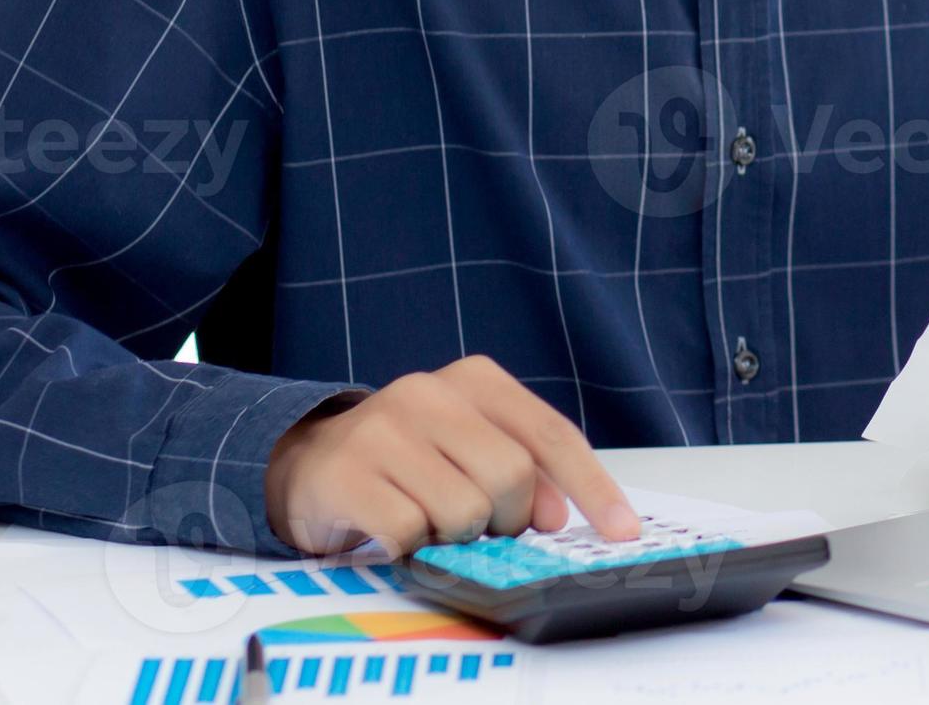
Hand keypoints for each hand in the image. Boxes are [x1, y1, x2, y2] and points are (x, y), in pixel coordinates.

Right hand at [265, 355, 639, 554]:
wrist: (304, 461)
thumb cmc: (405, 462)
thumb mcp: (469, 450)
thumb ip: (524, 474)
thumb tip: (558, 516)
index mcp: (473, 381)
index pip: (550, 435)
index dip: (593, 488)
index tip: (623, 530)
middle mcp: (427, 393)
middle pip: (511, 478)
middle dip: (506, 519)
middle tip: (479, 524)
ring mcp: (381, 431)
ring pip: (464, 511)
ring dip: (453, 535)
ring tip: (425, 518)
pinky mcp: (345, 476)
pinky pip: (410, 534)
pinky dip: (410, 547)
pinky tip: (391, 529)